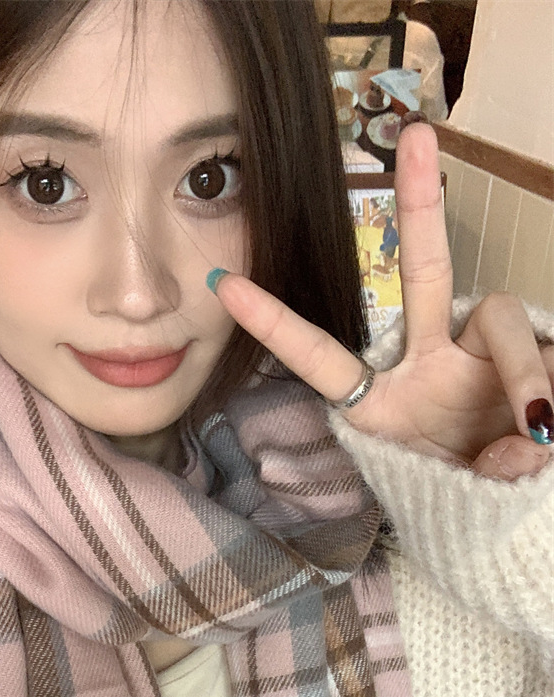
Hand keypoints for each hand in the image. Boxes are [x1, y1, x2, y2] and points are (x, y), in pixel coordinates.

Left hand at [210, 122, 553, 479]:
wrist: (505, 515)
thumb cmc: (463, 502)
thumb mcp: (453, 495)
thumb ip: (486, 476)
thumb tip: (528, 446)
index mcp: (382, 400)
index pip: (322, 356)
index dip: (276, 323)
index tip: (222, 284)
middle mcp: (428, 362)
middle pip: (426, 273)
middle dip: (420, 206)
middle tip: (418, 135)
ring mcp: (479, 356)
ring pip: (500, 315)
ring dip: (520, 367)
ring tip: (539, 433)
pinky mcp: (532, 357)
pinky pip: (543, 352)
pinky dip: (545, 387)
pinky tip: (544, 434)